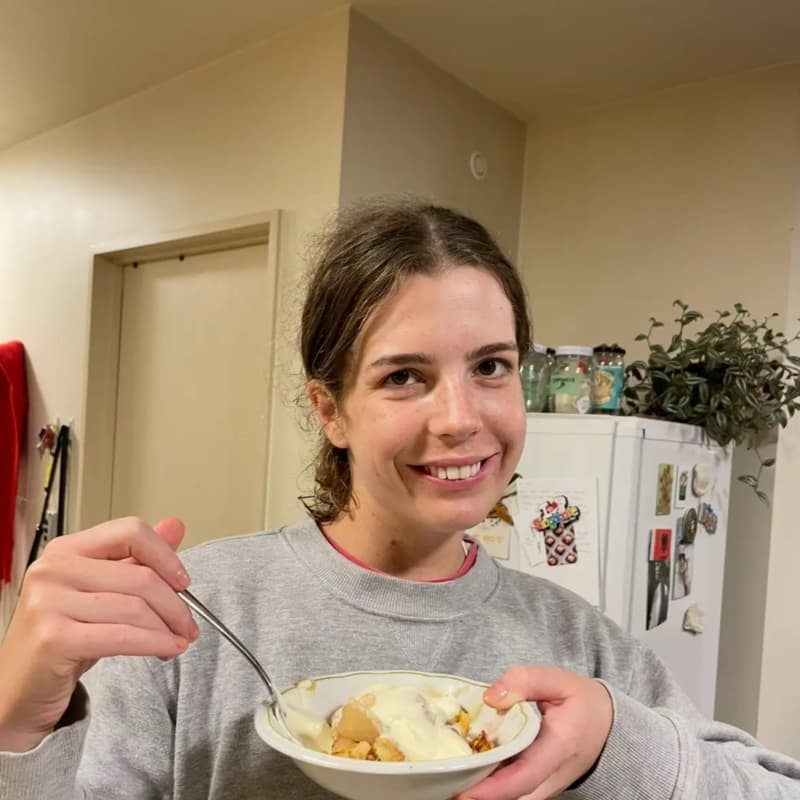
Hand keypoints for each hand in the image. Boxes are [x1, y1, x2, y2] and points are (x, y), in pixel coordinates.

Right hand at [0, 517, 198, 751]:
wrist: (18, 690)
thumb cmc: (61, 638)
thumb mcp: (102, 592)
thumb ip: (136, 559)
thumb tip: (175, 525)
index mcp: (67, 549)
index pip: (130, 531)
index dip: (165, 555)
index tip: (184, 581)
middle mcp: (54, 569)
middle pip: (139, 575)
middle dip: (175, 604)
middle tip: (189, 623)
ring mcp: (48, 602)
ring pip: (134, 608)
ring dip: (167, 628)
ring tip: (180, 639)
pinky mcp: (53, 637)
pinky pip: (122, 637)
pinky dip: (154, 644)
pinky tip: (168, 650)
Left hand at [456, 665, 612, 799]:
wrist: (608, 724)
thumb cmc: (582, 701)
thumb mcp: (558, 679)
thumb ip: (524, 680)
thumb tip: (490, 697)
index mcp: (559, 748)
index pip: (525, 776)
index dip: (493, 788)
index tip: (464, 791)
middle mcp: (553, 776)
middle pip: (514, 795)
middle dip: (479, 794)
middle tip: (444, 782)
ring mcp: (547, 785)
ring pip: (513, 796)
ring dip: (483, 789)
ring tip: (449, 774)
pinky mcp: (539, 785)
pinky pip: (514, 790)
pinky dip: (490, 783)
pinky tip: (467, 767)